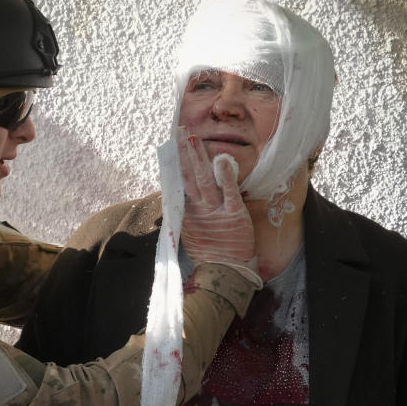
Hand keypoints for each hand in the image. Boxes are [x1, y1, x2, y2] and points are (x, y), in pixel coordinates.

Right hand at [177, 129, 255, 267]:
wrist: (225, 274)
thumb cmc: (211, 254)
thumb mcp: (192, 232)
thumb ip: (186, 212)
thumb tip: (178, 196)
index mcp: (188, 212)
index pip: (180, 181)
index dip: (177, 161)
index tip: (173, 143)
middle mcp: (199, 209)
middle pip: (189, 176)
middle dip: (185, 153)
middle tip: (180, 131)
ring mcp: (215, 211)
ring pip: (204, 181)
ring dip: (198, 159)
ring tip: (193, 139)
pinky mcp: (234, 216)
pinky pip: (229, 192)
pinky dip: (225, 176)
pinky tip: (221, 159)